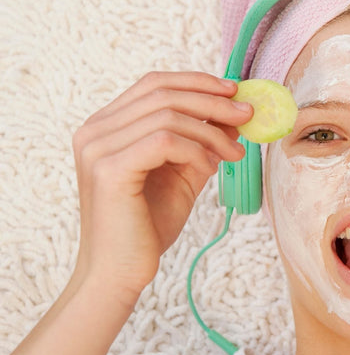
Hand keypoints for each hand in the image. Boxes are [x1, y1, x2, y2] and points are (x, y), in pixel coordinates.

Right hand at [71, 72, 251, 302]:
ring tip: (234, 154)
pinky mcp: (109, 169)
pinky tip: (210, 167)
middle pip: (163, 92)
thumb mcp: (184, 173)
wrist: (121, 273)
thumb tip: (235, 114)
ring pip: (169, 115)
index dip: (197, 81)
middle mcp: (95, 130)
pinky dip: (196, 149)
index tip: (234, 91)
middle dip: (213, 101)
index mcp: (107, 126)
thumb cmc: (148, 225)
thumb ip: (203, 142)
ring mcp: (98, 147)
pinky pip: (166, 140)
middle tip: (248, 116)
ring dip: (212, 132)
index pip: (154, 83)